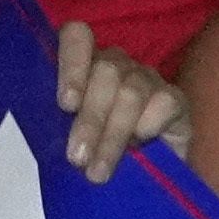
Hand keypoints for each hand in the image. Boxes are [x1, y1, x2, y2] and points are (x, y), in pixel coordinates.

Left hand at [48, 22, 191, 182]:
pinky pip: (163, 102)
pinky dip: (149, 125)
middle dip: (91, 118)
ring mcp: (147, 79)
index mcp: (82, 68)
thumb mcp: (66, 139)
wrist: (137, 181)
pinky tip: (141, 145)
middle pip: (106, 71)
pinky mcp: (175, 99)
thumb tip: (44, 138)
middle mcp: (116, 66)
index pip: (78, 37)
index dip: (72, 63)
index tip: (67, 104)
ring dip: (113, 134)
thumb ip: (55, 129)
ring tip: (98, 171)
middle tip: (78, 157)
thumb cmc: (91, 155)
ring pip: (131, 91)